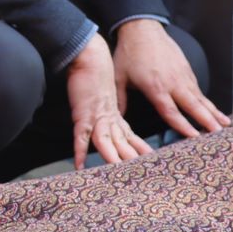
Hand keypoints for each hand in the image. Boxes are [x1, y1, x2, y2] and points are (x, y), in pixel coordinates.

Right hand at [66, 36, 152, 168]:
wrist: (91, 56)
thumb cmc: (97, 73)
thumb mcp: (107, 93)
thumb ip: (111, 108)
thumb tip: (114, 116)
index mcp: (116, 116)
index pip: (131, 138)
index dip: (141, 151)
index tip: (153, 162)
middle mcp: (109, 120)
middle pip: (123, 145)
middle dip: (132, 160)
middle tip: (144, 175)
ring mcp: (96, 118)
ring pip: (107, 143)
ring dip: (113, 158)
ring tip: (119, 173)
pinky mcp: (82, 115)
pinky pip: (81, 137)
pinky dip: (80, 151)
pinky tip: (79, 166)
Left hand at [112, 20, 229, 137]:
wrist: (142, 28)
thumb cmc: (128, 54)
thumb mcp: (119, 77)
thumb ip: (119, 100)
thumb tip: (114, 120)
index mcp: (155, 87)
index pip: (171, 111)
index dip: (183, 126)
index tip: (194, 137)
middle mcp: (172, 82)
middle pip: (192, 105)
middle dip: (207, 121)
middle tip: (219, 135)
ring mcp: (182, 75)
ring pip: (200, 97)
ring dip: (213, 112)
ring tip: (226, 125)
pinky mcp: (186, 69)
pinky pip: (198, 88)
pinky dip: (208, 101)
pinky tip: (215, 110)